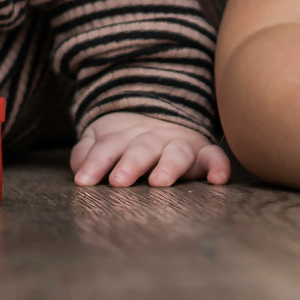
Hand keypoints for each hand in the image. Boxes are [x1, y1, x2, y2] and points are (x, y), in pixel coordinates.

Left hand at [70, 113, 231, 186]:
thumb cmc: (125, 140)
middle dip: (130, 164)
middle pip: (141, 149)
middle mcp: (153, 139)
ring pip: (176, 153)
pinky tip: (218, 179)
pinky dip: (218, 165)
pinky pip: (214, 156)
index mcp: (125, 135)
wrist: (161, 117)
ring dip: (169, 166)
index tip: (84, 180)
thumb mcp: (101, 139)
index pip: (108, 147)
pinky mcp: (202, 153)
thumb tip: (80, 169)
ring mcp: (179, 144)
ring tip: (160, 182)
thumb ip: (87, 153)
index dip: (95, 162)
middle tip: (118, 181)